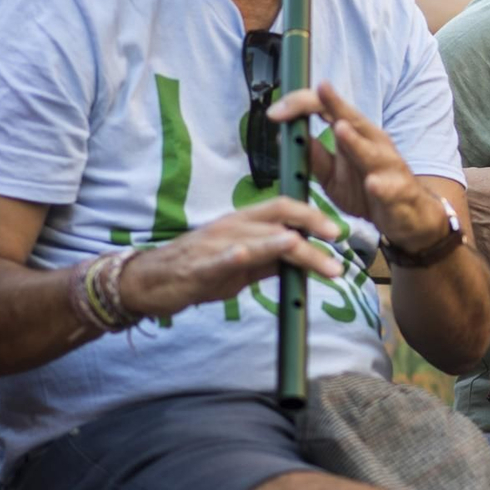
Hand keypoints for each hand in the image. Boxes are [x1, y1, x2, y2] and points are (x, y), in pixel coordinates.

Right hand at [117, 196, 344, 316]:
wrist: (150, 282)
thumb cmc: (197, 270)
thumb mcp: (242, 264)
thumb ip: (271, 259)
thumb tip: (305, 259)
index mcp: (242, 222)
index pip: (282, 207)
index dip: (312, 214)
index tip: (338, 229)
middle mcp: (231, 226)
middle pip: (276, 217)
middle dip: (311, 223)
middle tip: (339, 237)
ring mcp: (214, 245)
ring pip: (256, 239)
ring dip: (290, 247)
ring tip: (319, 259)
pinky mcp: (197, 267)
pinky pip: (218, 259)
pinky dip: (233, 256)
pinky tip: (246, 255)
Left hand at [267, 82, 451, 247]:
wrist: (407, 217)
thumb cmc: (367, 190)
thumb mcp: (333, 175)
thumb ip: (314, 156)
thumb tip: (285, 137)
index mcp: (355, 135)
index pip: (327, 110)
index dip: (301, 106)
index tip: (275, 112)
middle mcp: (373, 143)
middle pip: (352, 119)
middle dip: (333, 105)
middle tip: (317, 92)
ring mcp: (389, 166)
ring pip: (372, 151)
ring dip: (355, 141)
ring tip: (340, 129)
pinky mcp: (400, 191)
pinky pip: (390, 188)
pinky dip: (382, 186)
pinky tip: (372, 184)